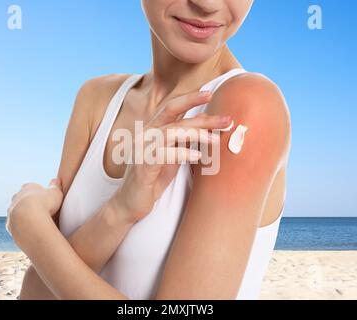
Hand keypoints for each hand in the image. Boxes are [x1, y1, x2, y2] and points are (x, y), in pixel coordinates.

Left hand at [6, 178, 63, 236]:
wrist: (30, 220)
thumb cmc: (44, 204)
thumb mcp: (56, 192)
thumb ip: (55, 186)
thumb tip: (56, 180)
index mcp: (28, 187)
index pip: (32, 187)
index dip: (39, 193)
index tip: (46, 199)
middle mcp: (17, 197)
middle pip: (21, 198)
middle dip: (29, 203)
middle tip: (40, 209)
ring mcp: (11, 210)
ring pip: (16, 211)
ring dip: (23, 215)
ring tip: (35, 221)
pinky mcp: (9, 223)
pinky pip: (15, 224)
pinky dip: (21, 226)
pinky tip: (30, 229)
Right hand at [111, 91, 231, 222]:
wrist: (129, 204)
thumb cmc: (152, 179)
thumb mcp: (171, 156)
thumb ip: (183, 140)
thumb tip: (207, 127)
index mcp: (152, 130)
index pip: (171, 107)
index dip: (189, 98)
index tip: (210, 93)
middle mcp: (145, 135)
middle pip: (174, 116)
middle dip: (202, 116)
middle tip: (227, 119)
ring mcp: (141, 149)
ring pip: (170, 132)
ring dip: (196, 134)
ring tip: (216, 139)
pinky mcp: (142, 166)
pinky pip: (163, 154)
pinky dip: (181, 153)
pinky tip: (197, 155)